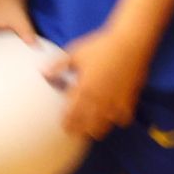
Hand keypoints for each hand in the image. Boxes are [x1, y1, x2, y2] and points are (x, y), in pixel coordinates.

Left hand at [56, 19, 148, 144]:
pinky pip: (122, 119)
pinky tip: (113, 118)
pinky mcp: (130, 100)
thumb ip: (59, 65)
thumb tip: (42, 73)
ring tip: (91, 130)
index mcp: (84, 88)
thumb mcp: (76, 52)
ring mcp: (115, 102)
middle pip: (87, 124)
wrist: (131, 42)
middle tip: (74, 132)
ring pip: (104, 126)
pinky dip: (117, 121)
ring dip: (96, 129)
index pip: (72, 113)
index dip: (67, 123)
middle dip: (79, 130)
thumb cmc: (101, 45)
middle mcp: (99, 99)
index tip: (63, 127)